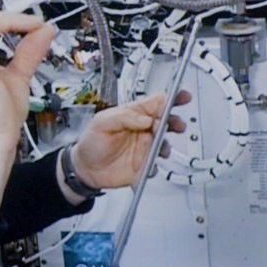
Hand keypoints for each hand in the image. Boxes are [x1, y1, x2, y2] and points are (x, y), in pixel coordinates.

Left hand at [70, 91, 190, 189]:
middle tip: (175, 124)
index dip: (171, 99)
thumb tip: (145, 118)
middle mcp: (142, 130)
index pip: (156, 103)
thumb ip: (123, 117)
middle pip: (166, 122)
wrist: (85, 169)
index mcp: (133, 115)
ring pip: (164, 144)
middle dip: (174, 122)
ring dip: (165, 145)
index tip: (181, 97)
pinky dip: (155, 166)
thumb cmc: (91, 142)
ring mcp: (144, 148)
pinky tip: (148, 165)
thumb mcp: (102, 123)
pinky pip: (156, 165)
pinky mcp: (144, 165)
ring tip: (159, 147)